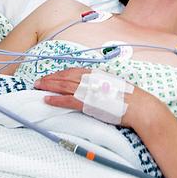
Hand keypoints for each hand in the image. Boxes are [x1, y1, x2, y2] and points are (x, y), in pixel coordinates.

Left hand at [35, 67, 158, 132]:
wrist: (139, 106)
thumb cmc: (129, 98)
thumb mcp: (114, 85)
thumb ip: (102, 84)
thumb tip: (96, 87)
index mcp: (97, 74)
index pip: (73, 70)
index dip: (60, 73)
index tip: (52, 75)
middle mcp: (90, 79)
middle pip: (64, 76)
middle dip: (50, 78)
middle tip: (38, 81)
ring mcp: (88, 90)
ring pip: (62, 86)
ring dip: (48, 86)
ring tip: (37, 87)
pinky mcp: (88, 103)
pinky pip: (66, 100)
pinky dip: (55, 99)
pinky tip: (46, 99)